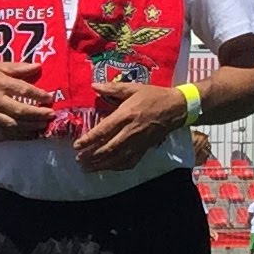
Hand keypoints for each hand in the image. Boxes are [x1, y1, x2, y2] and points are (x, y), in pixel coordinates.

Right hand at [0, 61, 56, 139]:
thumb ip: (17, 67)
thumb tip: (37, 66)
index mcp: (0, 84)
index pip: (24, 90)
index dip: (39, 95)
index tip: (50, 98)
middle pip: (21, 110)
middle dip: (38, 114)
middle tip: (51, 114)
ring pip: (14, 124)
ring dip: (31, 126)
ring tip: (43, 125)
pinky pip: (5, 132)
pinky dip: (18, 134)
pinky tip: (27, 133)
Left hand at [73, 79, 188, 171]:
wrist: (177, 108)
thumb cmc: (153, 96)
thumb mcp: (133, 88)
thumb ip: (112, 88)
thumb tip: (93, 85)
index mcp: (126, 115)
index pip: (104, 130)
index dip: (89, 140)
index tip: (76, 145)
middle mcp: (131, 131)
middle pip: (108, 148)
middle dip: (92, 156)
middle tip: (78, 160)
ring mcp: (138, 142)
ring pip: (117, 158)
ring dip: (101, 164)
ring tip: (87, 168)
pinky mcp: (145, 149)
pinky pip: (130, 161)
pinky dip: (117, 167)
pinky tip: (107, 168)